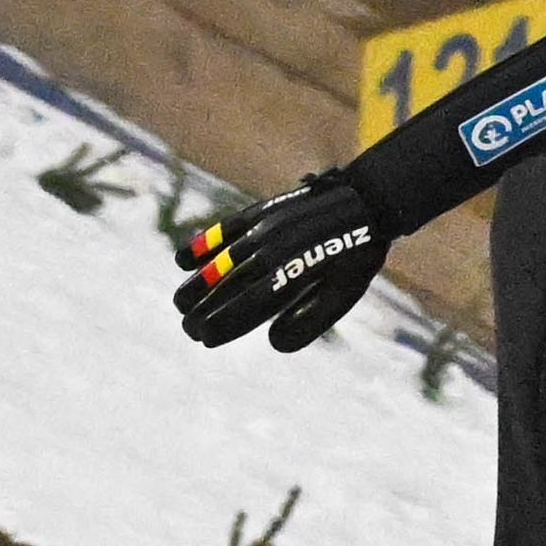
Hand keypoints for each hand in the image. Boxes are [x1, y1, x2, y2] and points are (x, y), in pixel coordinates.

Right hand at [173, 170, 394, 351]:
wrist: (366, 202)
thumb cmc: (356, 257)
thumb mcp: (342, 295)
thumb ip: (310, 321)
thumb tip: (272, 343)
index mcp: (293, 273)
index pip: (250, 305)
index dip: (226, 323)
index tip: (205, 338)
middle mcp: (273, 251)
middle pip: (230, 285)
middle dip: (205, 308)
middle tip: (187, 328)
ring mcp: (265, 229)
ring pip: (223, 260)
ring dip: (199, 283)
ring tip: (179, 303)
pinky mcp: (262, 212)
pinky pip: (227, 228)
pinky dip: (204, 243)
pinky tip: (182, 258)